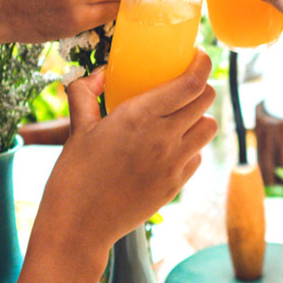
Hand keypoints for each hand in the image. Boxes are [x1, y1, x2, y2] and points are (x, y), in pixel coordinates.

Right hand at [39, 57, 217, 250]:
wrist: (80, 227)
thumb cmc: (74, 175)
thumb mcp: (78, 128)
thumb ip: (85, 93)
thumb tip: (96, 73)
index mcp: (140, 116)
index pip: (192, 82)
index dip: (202, 63)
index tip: (198, 55)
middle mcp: (164, 138)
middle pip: (206, 100)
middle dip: (200, 87)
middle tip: (185, 85)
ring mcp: (174, 163)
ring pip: (209, 128)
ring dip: (199, 117)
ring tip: (180, 117)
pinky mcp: (176, 185)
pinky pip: (197, 156)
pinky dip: (190, 146)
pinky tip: (169, 147)